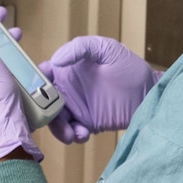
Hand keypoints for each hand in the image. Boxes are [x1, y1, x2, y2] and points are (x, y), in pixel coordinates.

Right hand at [39, 36, 161, 143]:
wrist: (149, 92)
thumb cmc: (128, 65)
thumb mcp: (105, 48)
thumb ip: (80, 48)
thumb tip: (56, 60)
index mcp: (67, 68)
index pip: (42, 73)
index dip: (33, 80)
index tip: (34, 88)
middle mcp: (67, 88)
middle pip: (43, 101)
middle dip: (41, 111)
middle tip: (49, 117)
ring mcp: (76, 107)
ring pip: (55, 119)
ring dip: (57, 127)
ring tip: (71, 133)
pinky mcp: (86, 124)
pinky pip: (72, 131)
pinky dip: (73, 135)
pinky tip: (83, 134)